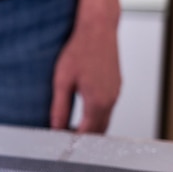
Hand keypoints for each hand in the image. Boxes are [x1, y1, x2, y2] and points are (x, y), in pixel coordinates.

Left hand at [50, 14, 121, 133]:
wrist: (98, 29)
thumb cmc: (80, 50)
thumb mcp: (62, 81)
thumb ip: (60, 107)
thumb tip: (56, 126)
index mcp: (97, 101)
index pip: (86, 133)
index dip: (73, 140)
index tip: (61, 143)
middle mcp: (110, 99)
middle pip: (99, 130)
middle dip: (83, 137)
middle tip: (65, 138)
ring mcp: (116, 92)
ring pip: (105, 120)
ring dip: (91, 127)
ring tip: (72, 127)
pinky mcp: (117, 86)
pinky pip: (108, 108)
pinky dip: (97, 115)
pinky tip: (84, 112)